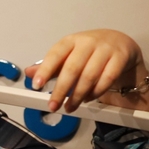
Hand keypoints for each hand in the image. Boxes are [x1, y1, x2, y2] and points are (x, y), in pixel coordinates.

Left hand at [24, 29, 147, 112]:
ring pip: (89, 76)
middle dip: (61, 90)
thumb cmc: (89, 51)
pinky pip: (107, 79)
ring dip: (78, 95)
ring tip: (70, 107)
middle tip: (53, 106)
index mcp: (71, 41)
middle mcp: (87, 42)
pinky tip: (88, 99)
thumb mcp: (68, 56)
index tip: (36, 85)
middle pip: (72, 68)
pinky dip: (96, 92)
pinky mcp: (120, 58)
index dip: (45, 70)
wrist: (120, 43)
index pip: (55, 54)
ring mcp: (105, 49)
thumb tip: (28, 73)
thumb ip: (50, 66)